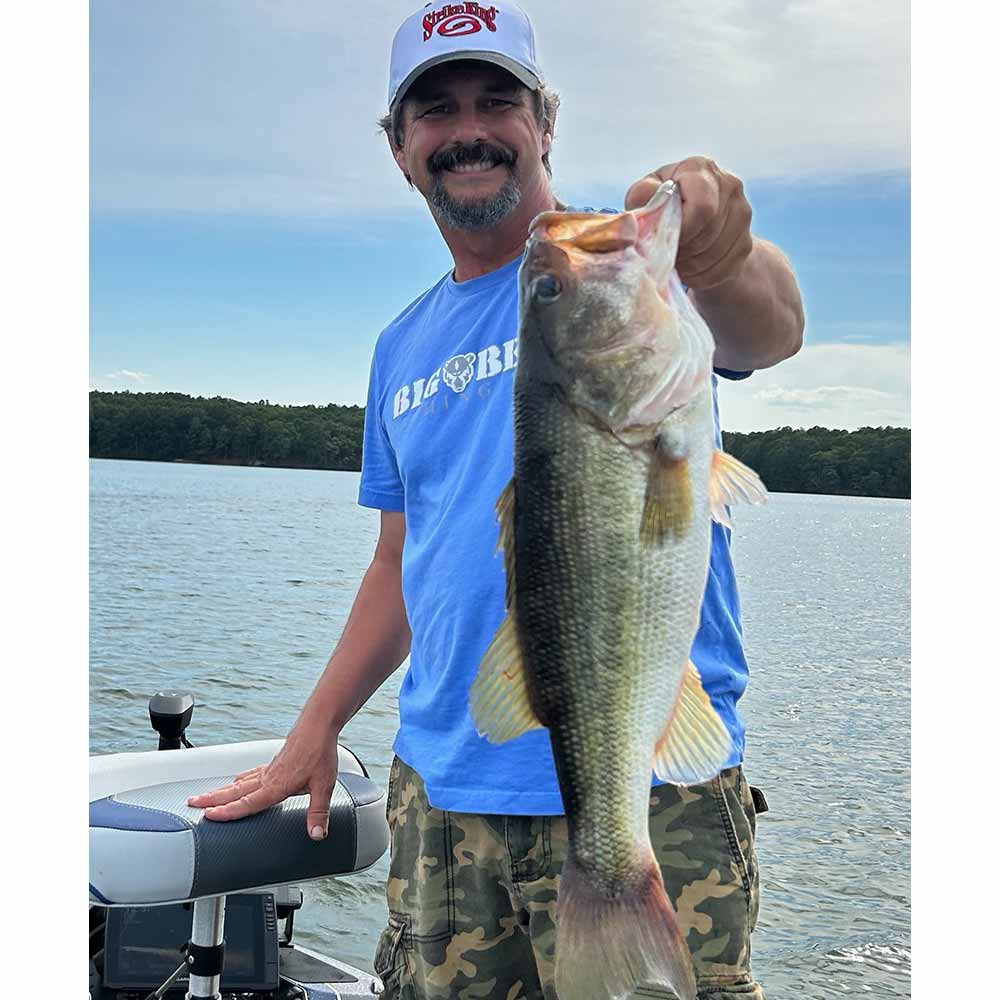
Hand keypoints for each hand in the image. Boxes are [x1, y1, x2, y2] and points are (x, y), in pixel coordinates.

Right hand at [187, 719, 340, 840]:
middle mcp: (268, 777)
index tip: (208, 815)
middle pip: (235, 791)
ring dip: (222, 790)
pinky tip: (238, 780)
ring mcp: (269, 768)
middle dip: (212, 799)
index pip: (247, 803)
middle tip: (192, 803)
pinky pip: (251, 773)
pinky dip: (240, 779)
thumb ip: (318, 812)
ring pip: (240, 782)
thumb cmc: (320, 751)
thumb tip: (316, 834)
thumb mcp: (323, 785)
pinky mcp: (274, 761)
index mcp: (276, 786)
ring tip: (207, 796)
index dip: (227, 811)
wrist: (318, 724)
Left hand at [625, 156, 752, 289]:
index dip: (683, 230)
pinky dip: (700, 276)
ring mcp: (742, 214)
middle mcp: (729, 185)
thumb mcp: (645, 193)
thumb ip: (642, 197)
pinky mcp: (746, 243)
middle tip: (666, 253)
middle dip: (682, 249)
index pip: (703, 207)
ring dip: (688, 265)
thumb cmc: (662, 203)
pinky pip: (722, 270)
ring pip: (715, 254)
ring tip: (674, 261)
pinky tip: (688, 270)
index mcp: (701, 169)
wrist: (693, 222)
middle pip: (708, 233)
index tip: (666, 238)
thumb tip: (643, 211)